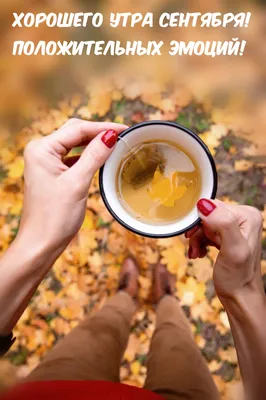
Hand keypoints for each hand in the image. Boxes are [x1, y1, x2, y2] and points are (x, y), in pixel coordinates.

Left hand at [18, 119, 126, 254]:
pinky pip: (72, 157)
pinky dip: (86, 156)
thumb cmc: (54, 217)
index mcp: (42, 149)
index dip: (102, 127)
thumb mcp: (78, 183)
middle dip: (97, 132)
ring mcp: (45, 163)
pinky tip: (99, 158)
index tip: (124, 129)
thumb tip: (110, 135)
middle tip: (122, 135)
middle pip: (74, 133)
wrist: (41, 244)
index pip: (77, 129)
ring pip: (73, 144)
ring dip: (92, 143)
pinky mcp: (51, 174)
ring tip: (114, 143)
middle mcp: (41, 152)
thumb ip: (94, 156)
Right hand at [186, 199, 263, 301]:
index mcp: (248, 215)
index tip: (192, 236)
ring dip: (197, 238)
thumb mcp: (232, 250)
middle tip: (194, 247)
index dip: (199, 220)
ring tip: (196, 253)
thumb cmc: (237, 277)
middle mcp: (244, 217)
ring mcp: (235, 227)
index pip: (213, 206)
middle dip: (197, 231)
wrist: (239, 296)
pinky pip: (207, 232)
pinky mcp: (227, 236)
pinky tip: (198, 253)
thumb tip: (204, 204)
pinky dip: (199, 242)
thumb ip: (223, 224)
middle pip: (208, 214)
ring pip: (205, 224)